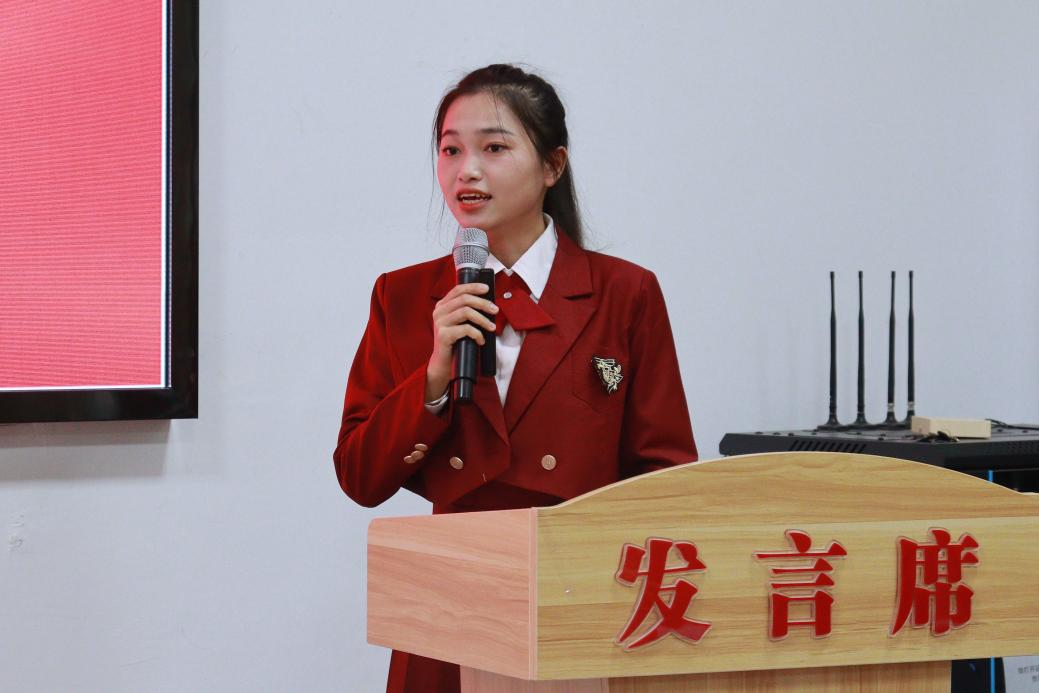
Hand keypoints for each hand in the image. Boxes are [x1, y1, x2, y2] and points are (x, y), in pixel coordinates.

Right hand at [425, 283, 497, 400]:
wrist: (444, 363)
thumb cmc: (456, 342)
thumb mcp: (460, 323)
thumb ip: (466, 311)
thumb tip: (488, 302)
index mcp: (442, 306)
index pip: (458, 289)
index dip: (473, 287)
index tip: (487, 289)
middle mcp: (439, 312)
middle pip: (464, 299)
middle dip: (483, 303)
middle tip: (495, 310)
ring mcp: (440, 323)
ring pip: (466, 312)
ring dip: (483, 319)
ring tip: (492, 327)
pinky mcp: (443, 335)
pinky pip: (465, 329)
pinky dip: (477, 334)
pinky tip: (481, 340)